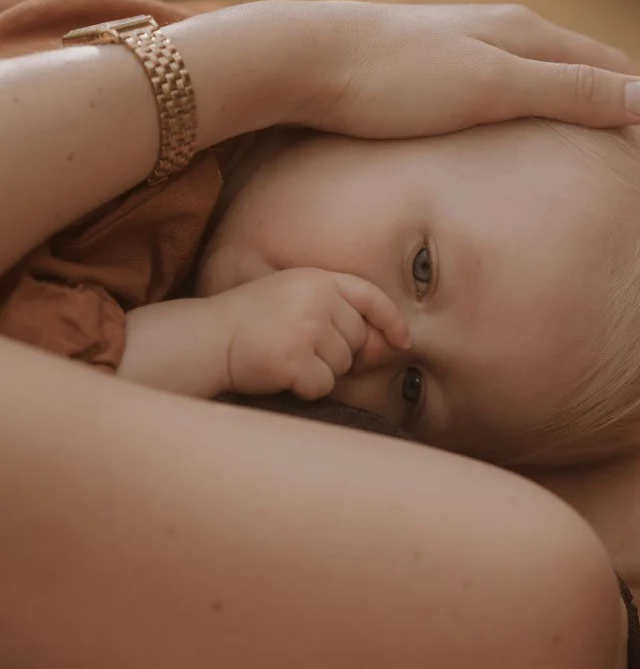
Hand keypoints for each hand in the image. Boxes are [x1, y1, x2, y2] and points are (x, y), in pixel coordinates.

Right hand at [216, 268, 410, 399]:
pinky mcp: (293, 358)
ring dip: (321, 371)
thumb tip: (389, 347)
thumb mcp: (295, 300)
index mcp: (317, 279)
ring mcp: (305, 328)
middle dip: (338, 353)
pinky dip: (307, 388)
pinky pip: (324, 385)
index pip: (370, 296)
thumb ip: (338, 314)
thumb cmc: (253, 324)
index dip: (391, 320)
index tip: (403, 341)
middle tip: (299, 348)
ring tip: (287, 357)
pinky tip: (282, 375)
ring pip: (343, 365)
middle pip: (358, 339)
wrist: (207, 339)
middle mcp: (315, 298)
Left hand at [290, 1, 639, 137]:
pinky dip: (523, 113)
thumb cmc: (401, 79)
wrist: (304, 60)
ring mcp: (463, 47)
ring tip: (584, 147)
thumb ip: (575, 93)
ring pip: (534, 76)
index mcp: (525, 32)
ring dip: (563, 107)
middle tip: (636, 150)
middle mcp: (498, 30)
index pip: (607, 62)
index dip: (638, 98)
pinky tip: (511, 136)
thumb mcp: (498, 89)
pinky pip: (497, 90)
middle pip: (574, 66)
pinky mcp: (429, 69)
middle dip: (607, 101)